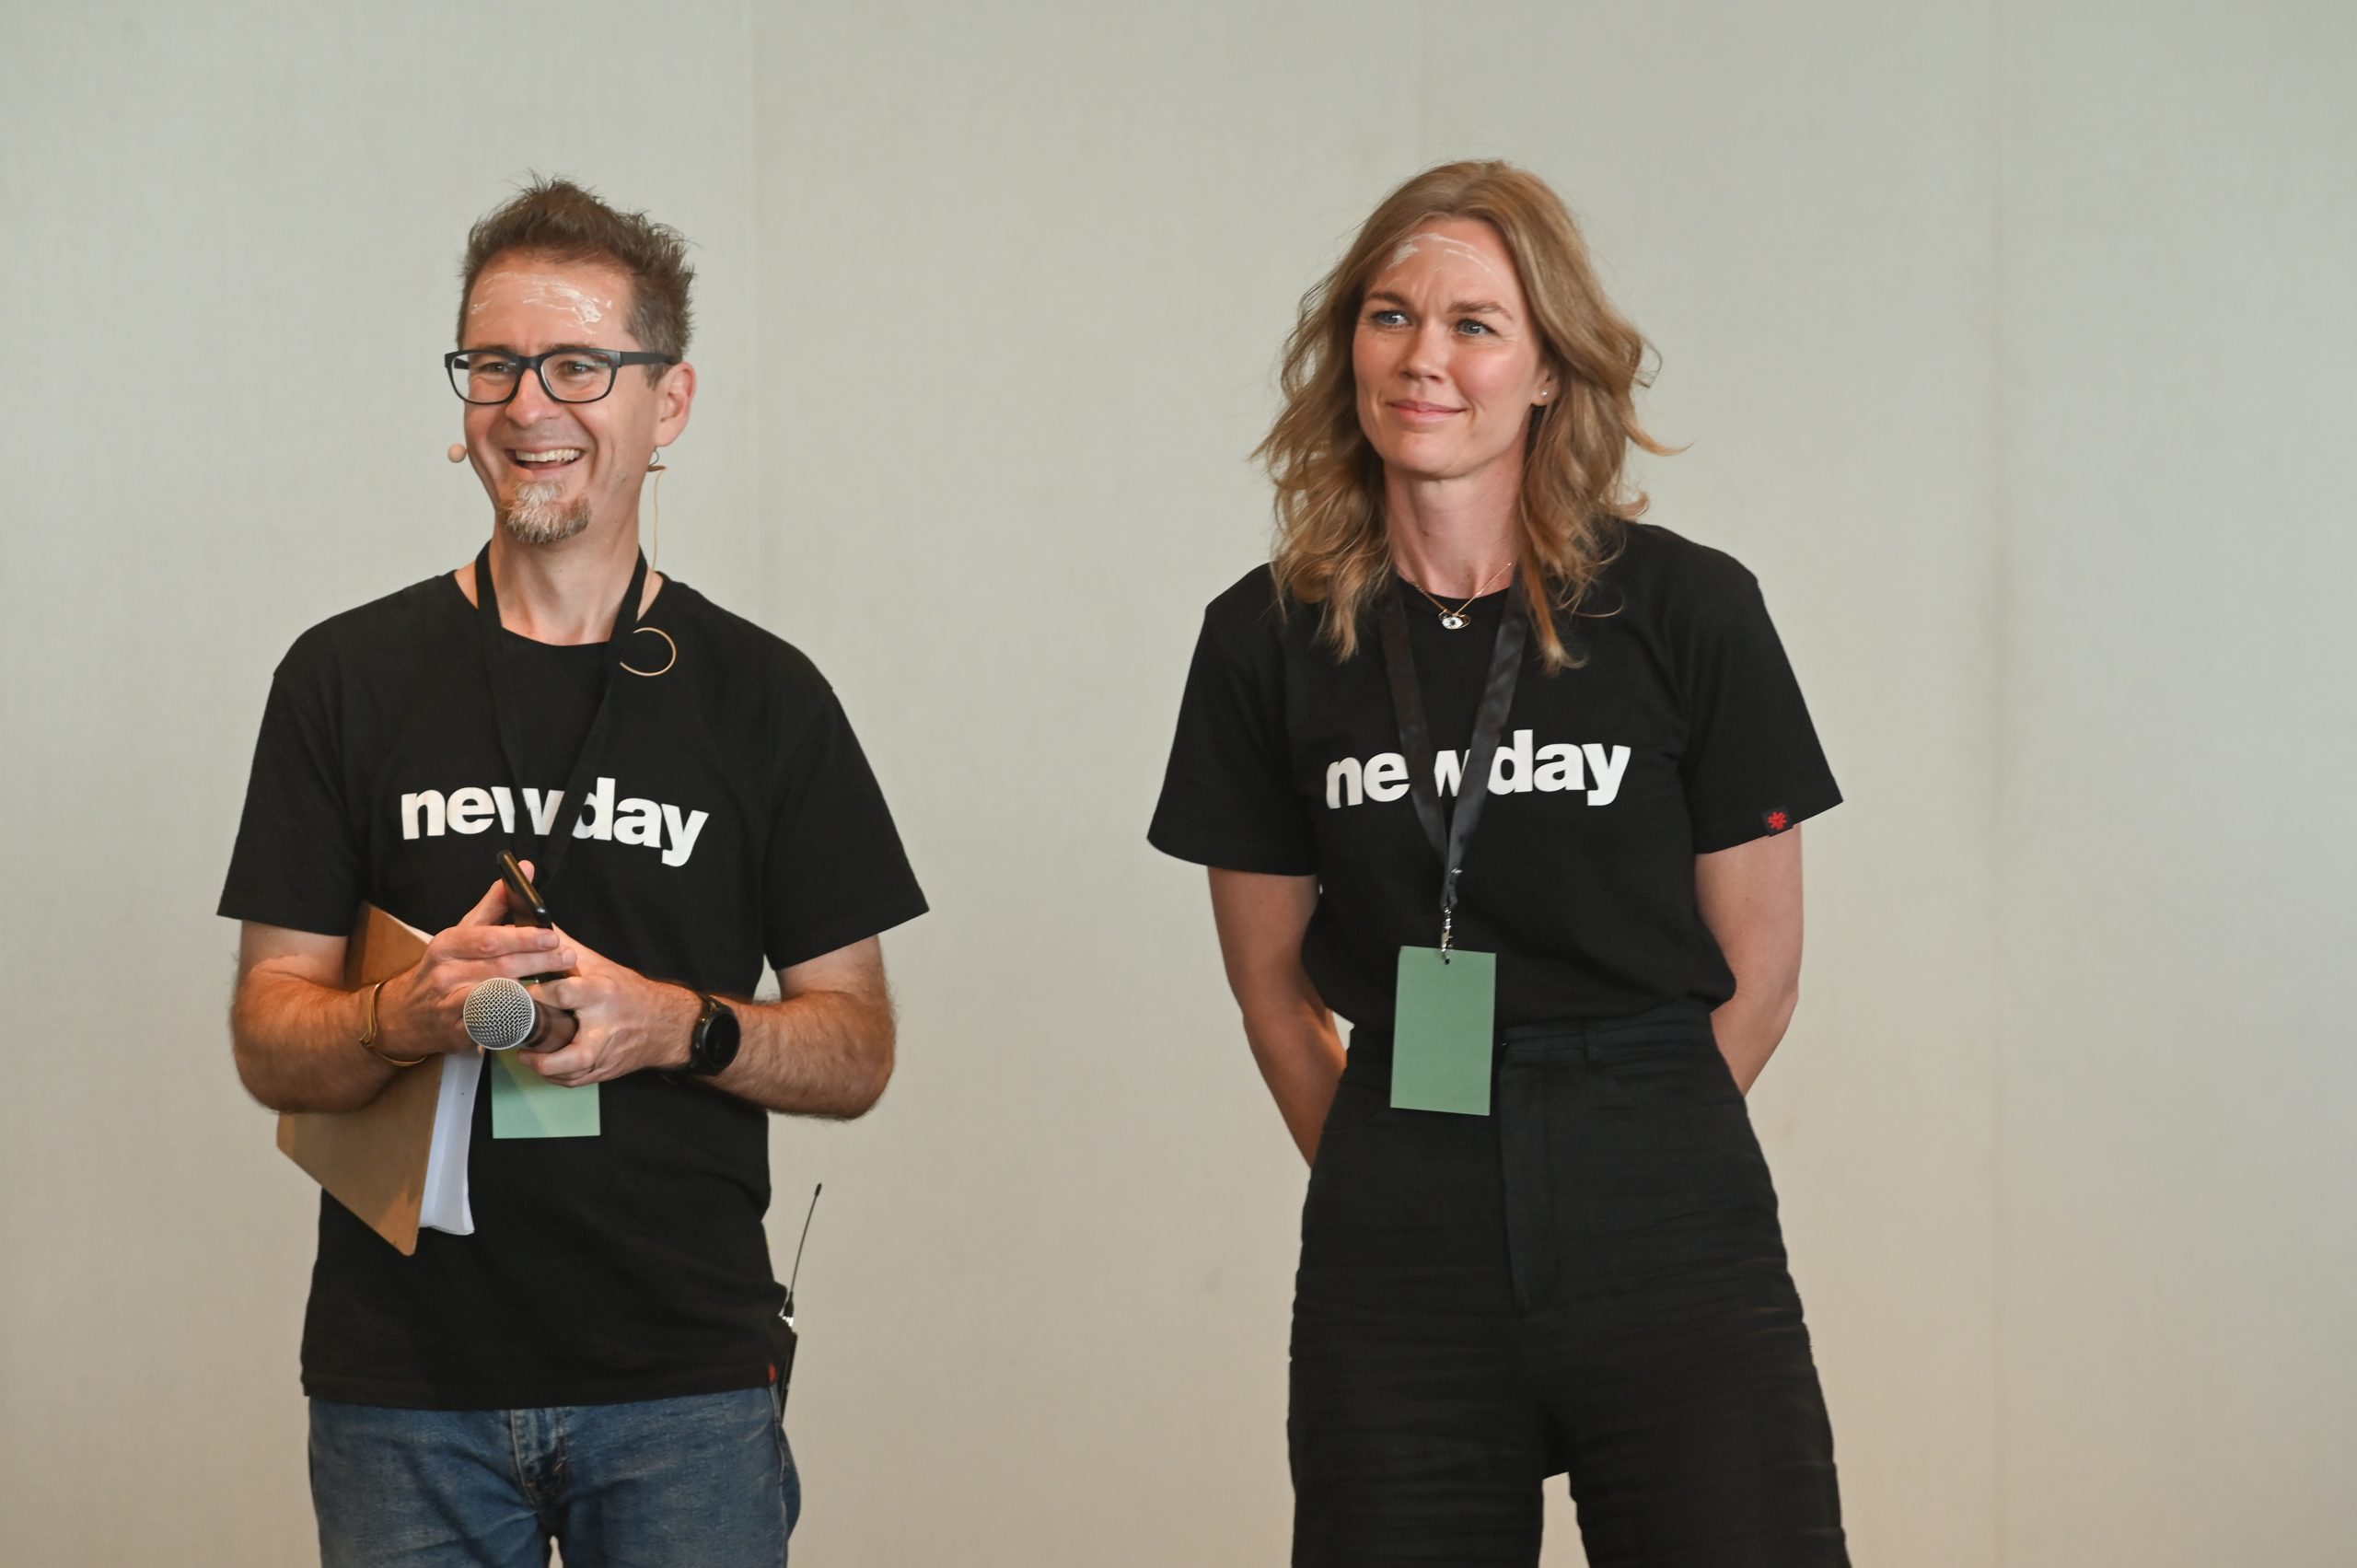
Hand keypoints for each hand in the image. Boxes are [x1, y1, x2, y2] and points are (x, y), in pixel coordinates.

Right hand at [376, 862, 577, 1056]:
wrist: (404, 1014)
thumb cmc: (444, 967)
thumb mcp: (462, 932)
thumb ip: (495, 903)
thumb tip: (524, 868)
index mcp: (448, 944)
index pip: (489, 939)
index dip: (522, 938)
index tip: (552, 936)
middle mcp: (446, 973)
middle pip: (499, 968)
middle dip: (538, 962)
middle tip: (567, 957)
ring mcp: (450, 1006)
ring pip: (497, 997)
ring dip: (532, 991)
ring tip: (560, 983)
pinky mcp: (458, 1033)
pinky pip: (493, 1025)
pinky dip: (515, 1018)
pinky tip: (538, 1012)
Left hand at [516, 930, 699, 1085]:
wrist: (664, 1023)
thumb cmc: (627, 992)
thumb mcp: (599, 964)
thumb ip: (566, 947)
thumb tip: (536, 923)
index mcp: (602, 995)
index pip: (564, 994)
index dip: (534, 995)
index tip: (514, 993)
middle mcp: (605, 1028)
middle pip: (573, 1051)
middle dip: (539, 1048)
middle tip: (516, 1036)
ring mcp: (606, 1054)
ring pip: (570, 1072)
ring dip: (541, 1067)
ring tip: (523, 1053)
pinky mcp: (604, 1070)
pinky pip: (573, 1080)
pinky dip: (553, 1076)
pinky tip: (539, 1064)